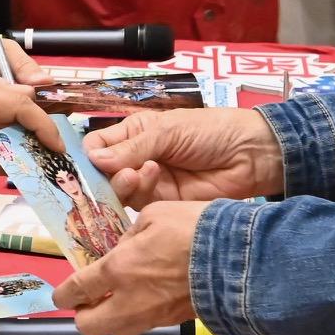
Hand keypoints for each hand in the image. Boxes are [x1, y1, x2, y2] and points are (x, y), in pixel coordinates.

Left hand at [0, 71, 51, 180]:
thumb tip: (29, 165)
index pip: (23, 105)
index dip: (45, 128)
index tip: (59, 152)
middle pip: (23, 98)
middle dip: (42, 124)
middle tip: (54, 156)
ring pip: (14, 99)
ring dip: (29, 123)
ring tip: (41, 152)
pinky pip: (0, 102)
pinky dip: (13, 121)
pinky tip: (18, 143)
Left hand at [55, 200, 203, 334]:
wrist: (239, 258)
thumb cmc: (194, 228)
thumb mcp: (153, 215)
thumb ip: (130, 235)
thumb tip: (123, 248)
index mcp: (118, 269)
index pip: (77, 291)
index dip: (63, 295)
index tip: (61, 295)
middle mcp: (129, 300)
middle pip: (90, 326)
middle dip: (83, 316)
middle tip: (89, 299)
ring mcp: (153, 315)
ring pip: (117, 331)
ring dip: (110, 319)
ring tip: (116, 300)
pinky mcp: (174, 322)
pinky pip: (144, 326)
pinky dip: (137, 317)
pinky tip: (145, 298)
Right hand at [83, 107, 282, 205]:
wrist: (251, 156)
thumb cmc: (210, 131)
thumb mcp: (167, 131)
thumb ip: (131, 147)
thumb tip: (93, 159)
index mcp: (135, 133)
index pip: (98, 146)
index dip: (88, 155)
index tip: (83, 164)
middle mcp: (137, 158)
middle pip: (103, 173)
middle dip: (102, 174)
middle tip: (113, 172)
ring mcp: (150, 182)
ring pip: (119, 190)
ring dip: (123, 182)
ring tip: (138, 172)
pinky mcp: (163, 203)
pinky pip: (139, 203)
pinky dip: (140, 192)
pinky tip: (151, 177)